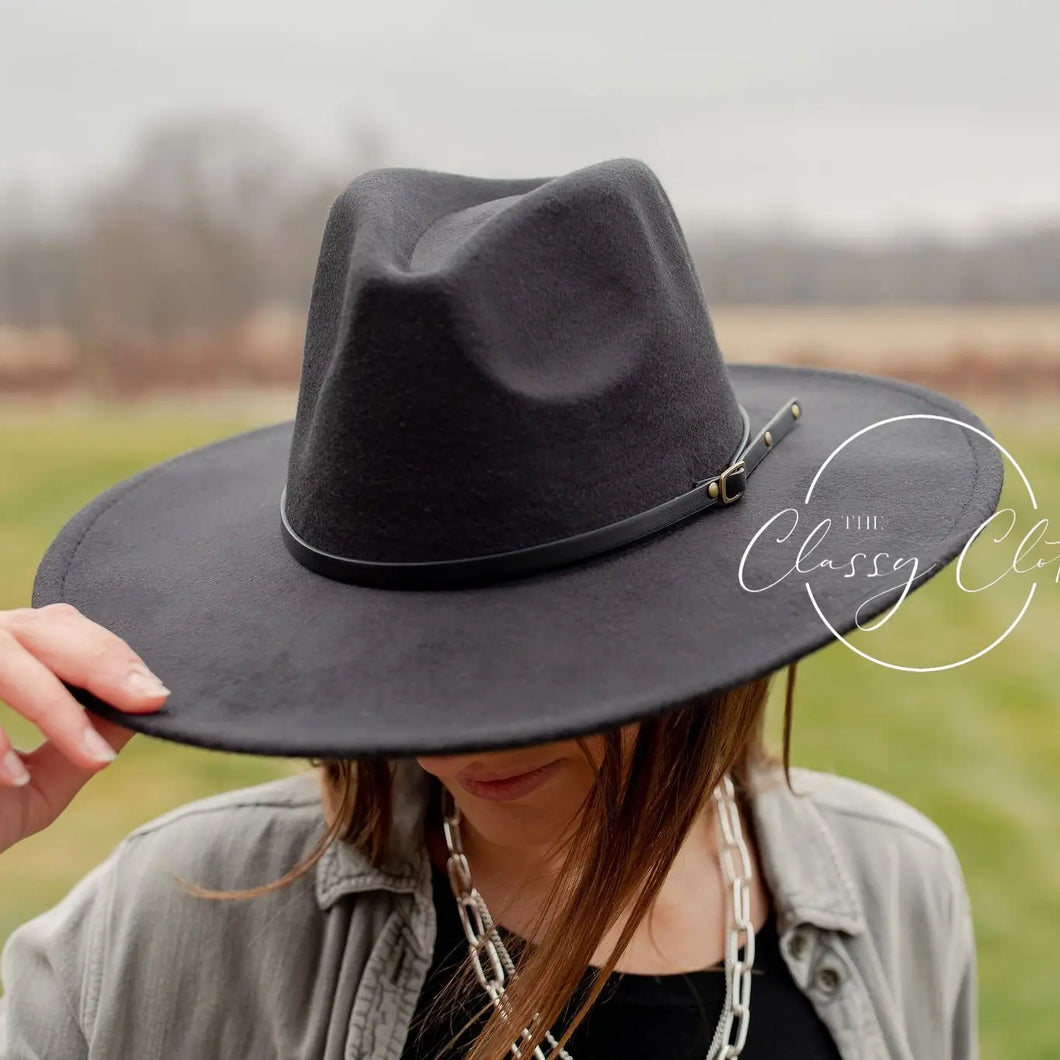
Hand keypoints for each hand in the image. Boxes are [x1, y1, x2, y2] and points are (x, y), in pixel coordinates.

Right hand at [0, 603, 169, 852]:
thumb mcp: (36, 785)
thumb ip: (83, 741)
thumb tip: (147, 705)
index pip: (61, 629)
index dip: (111, 654)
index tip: (157, 697)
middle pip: (37, 626)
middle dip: (98, 661)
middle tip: (145, 701)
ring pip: (1, 657)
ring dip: (51, 704)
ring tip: (90, 756)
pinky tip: (9, 775)